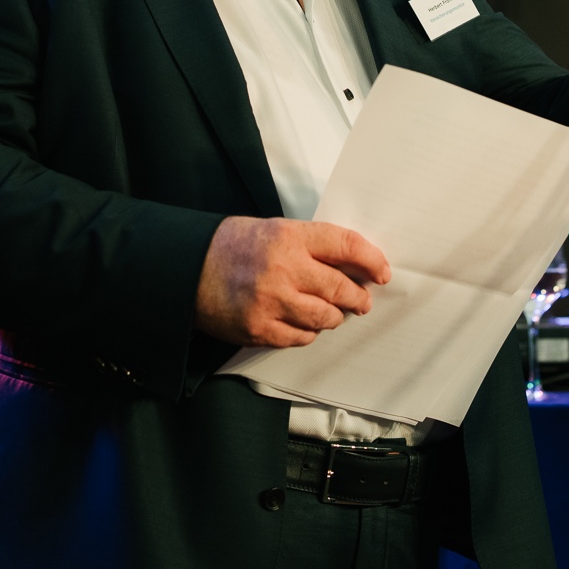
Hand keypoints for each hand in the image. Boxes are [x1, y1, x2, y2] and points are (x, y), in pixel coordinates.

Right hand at [194, 216, 390, 347]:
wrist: (187, 268)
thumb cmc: (232, 246)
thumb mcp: (274, 230)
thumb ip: (310, 245)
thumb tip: (352, 265)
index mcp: (289, 237)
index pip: (346, 245)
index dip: (372, 259)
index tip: (381, 271)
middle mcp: (283, 269)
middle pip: (341, 288)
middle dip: (358, 297)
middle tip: (362, 300)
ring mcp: (271, 302)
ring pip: (325, 318)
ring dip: (335, 317)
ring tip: (333, 313)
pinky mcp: (260, 329)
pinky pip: (301, 338)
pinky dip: (308, 332)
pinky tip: (303, 323)